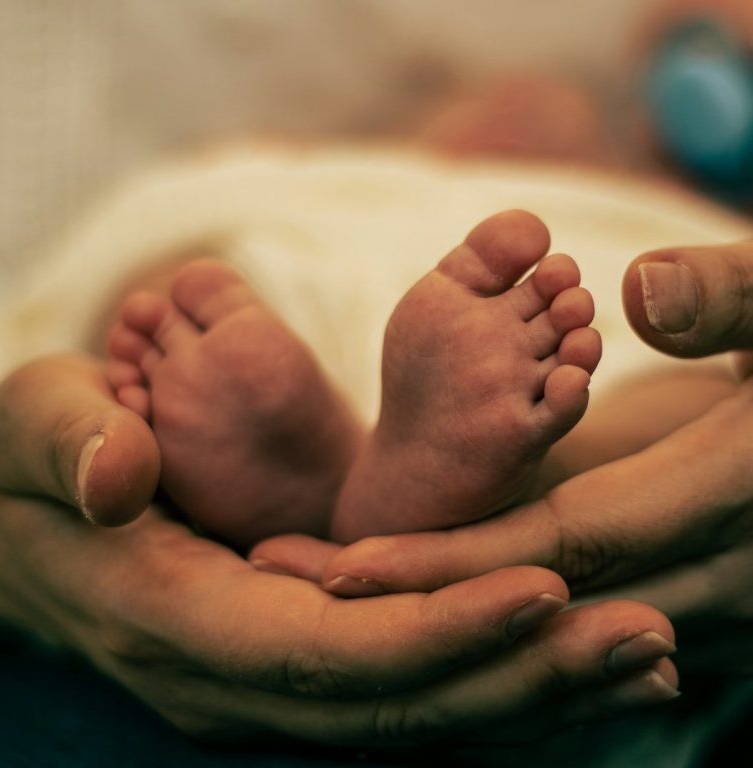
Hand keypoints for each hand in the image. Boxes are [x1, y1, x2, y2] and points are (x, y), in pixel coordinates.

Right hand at [0, 355, 678, 745]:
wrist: (20, 524)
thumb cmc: (31, 467)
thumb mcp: (34, 429)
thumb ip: (69, 443)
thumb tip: (115, 469)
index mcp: (182, 620)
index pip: (331, 652)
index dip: (439, 632)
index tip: (546, 589)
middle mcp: (236, 676)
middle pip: (400, 704)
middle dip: (524, 677)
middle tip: (646, 642)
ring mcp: (268, 679)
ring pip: (416, 710)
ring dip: (531, 687)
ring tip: (642, 658)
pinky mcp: (293, 658)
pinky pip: (404, 684)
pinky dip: (491, 673)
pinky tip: (564, 646)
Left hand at [253, 239, 752, 676]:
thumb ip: (730, 296)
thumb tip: (643, 290)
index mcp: (729, 488)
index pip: (566, 538)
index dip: (456, 558)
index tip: (349, 563)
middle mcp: (728, 568)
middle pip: (550, 603)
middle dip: (432, 605)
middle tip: (320, 593)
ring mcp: (732, 605)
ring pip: (573, 635)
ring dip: (469, 627)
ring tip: (368, 608)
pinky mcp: (723, 606)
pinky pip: (610, 636)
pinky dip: (530, 633)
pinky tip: (461, 620)